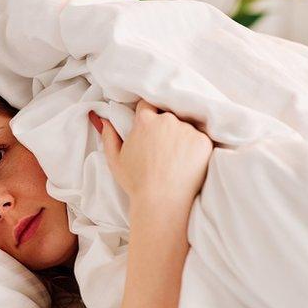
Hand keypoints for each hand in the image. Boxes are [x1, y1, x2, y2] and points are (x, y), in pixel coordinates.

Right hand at [90, 100, 212, 205]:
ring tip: (177, 158)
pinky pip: (200, 138)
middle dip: (166, 127)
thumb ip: (109, 136)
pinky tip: (188, 163)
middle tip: (164, 148)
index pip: (148, 105)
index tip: (151, 128)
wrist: (161, 202)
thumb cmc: (136, 183)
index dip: (149, 116)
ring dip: (182, 136)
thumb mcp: (115, 160)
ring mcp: (187, 130)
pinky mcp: (203, 141)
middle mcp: (167, 120)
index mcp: (145, 120)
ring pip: (186, 126)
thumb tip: (104, 120)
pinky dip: (196, 148)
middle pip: (168, 115)